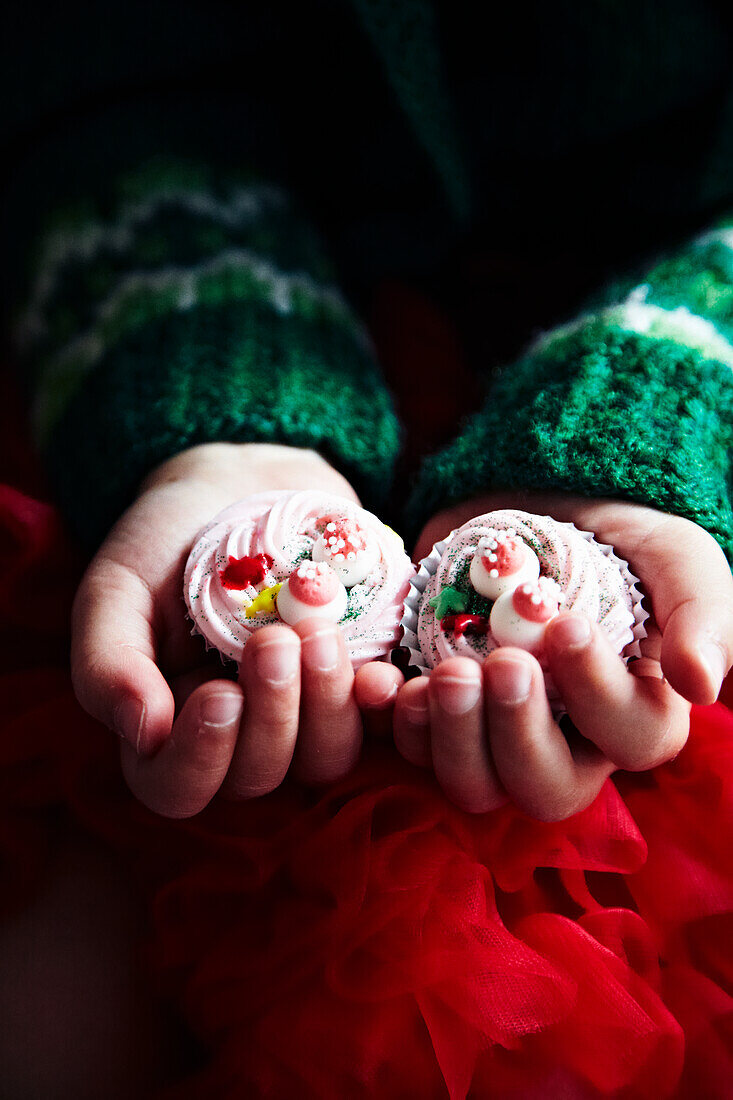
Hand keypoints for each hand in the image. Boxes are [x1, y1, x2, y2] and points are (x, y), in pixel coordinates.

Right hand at [71, 443, 402, 816]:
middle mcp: (240, 733)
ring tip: (318, 631)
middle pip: (260, 777)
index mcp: (170, 727)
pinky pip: (384, 719)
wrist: (238, 486)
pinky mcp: (359, 681)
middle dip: (273, 717)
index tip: (218, 695)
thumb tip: (142, 734)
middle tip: (275, 639)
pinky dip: (383, 702)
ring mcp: (305, 712)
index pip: (179, 788)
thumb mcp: (115, 588)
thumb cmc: (162, 541)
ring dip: (328, 705)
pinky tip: (379, 672)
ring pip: (327, 757)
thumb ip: (109, 662)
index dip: (201, 760)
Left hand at [394, 492, 732, 820]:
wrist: (533, 500)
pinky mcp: (437, 712)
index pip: (631, 739)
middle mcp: (568, 741)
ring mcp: (495, 734)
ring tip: (443, 674)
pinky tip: (382, 681)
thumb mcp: (675, 555)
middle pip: (546, 789)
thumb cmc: (616, 535)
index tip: (567, 627)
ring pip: (474, 786)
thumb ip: (701, 614)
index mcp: (636, 713)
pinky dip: (392, 720)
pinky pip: (410, 746)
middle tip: (498, 664)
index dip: (598, 695)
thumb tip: (703, 685)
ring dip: (452, 739)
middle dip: (517, 736)